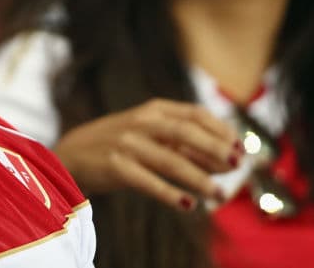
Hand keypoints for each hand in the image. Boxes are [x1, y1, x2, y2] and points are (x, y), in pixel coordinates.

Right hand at [54, 98, 241, 211]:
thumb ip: (183, 143)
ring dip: (199, 179)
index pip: (194, 113)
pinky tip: (189, 204)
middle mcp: (141, 123)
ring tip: (220, 194)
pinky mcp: (115, 167)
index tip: (240, 147)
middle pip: (186, 133)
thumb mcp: (150, 134)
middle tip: (238, 166)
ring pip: (171, 161)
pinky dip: (170, 194)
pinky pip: (148, 182)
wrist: (73, 153)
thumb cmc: (121, 144)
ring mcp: (127, 144)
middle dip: (215, 149)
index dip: (220, 129)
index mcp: (153, 109)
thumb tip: (224, 161)